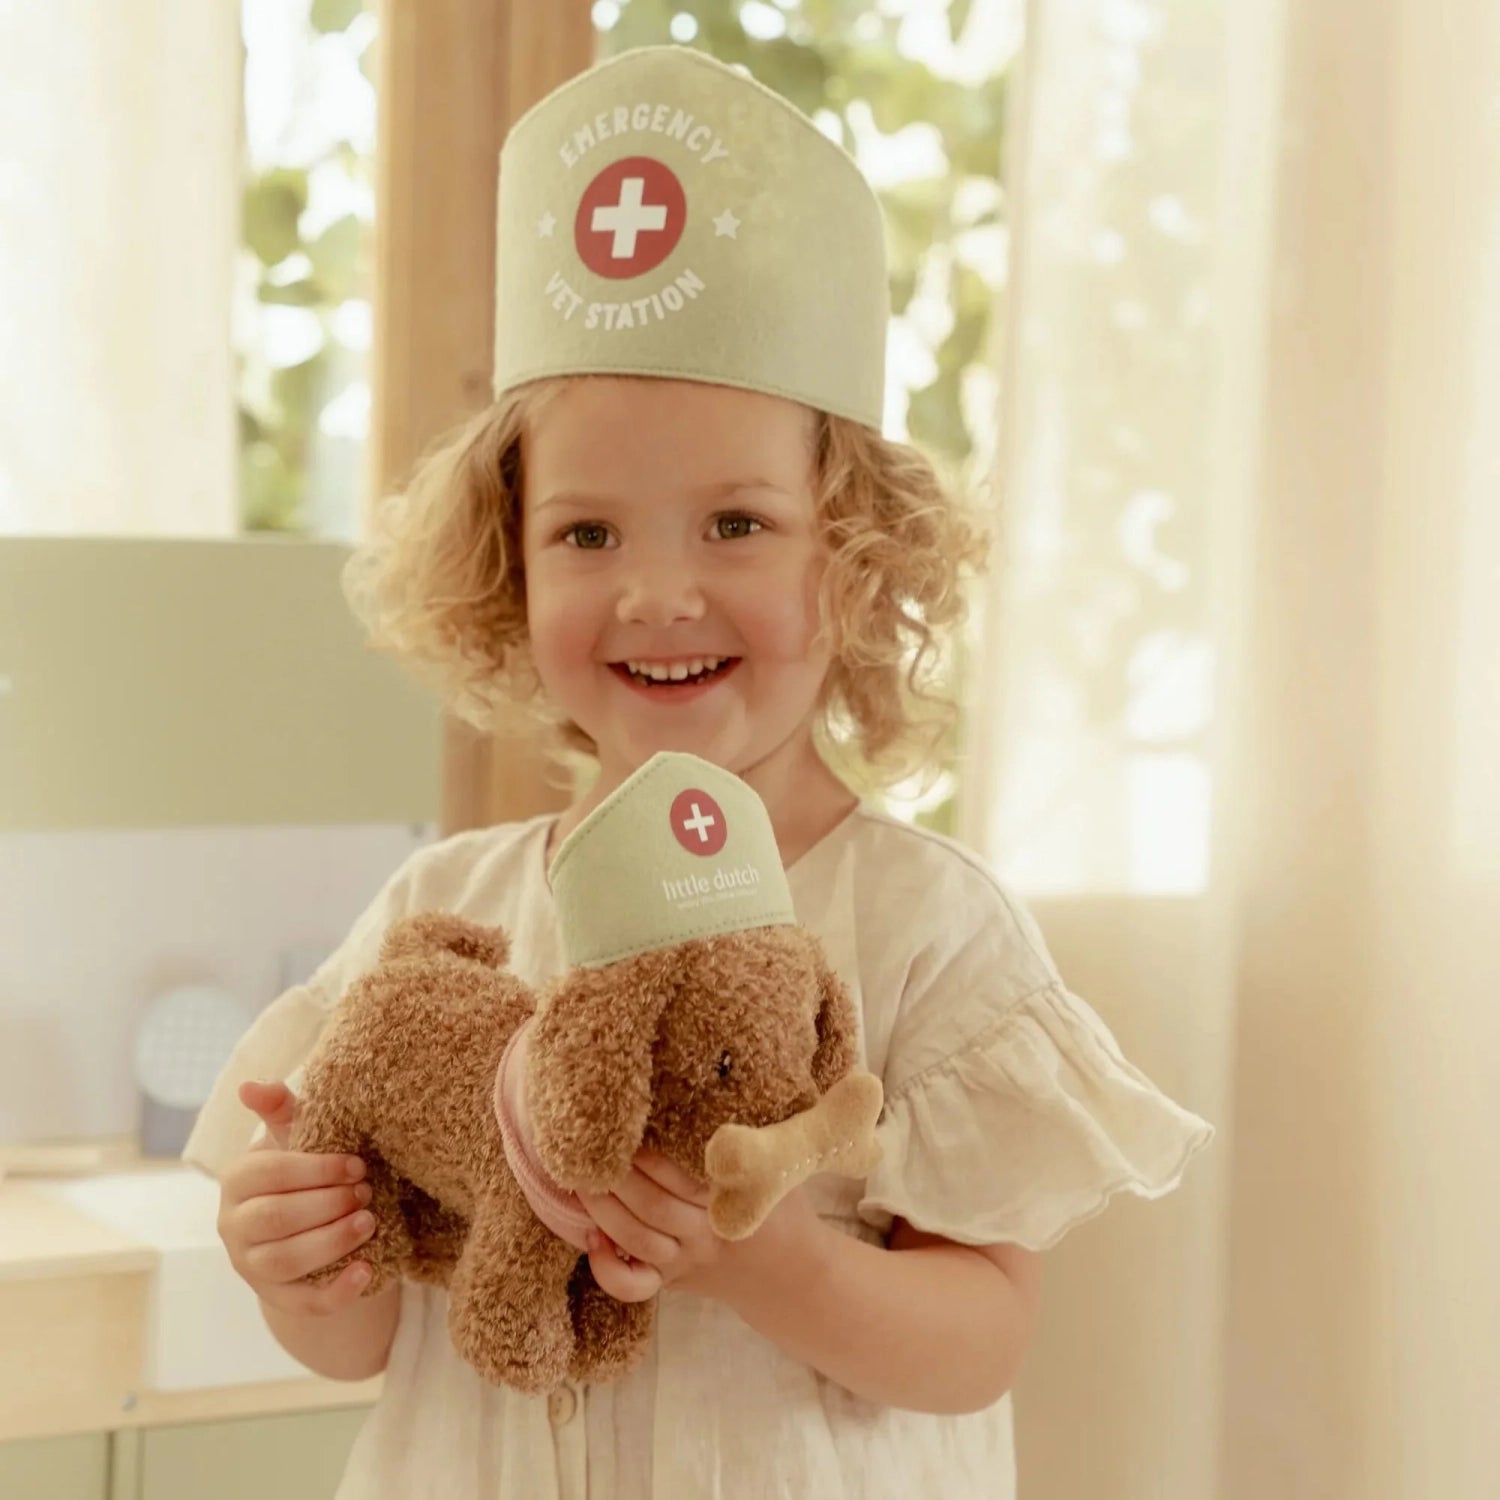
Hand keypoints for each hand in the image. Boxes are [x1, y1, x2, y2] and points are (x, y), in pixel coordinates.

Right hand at [216, 1080, 376, 1316]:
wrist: (308, 1219)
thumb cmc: (302, 1167)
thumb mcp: (293, 1134)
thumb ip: (280, 1108)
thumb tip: (250, 1085)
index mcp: (238, 1181)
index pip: (269, 1174)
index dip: (316, 1170)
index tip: (357, 1164)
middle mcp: (235, 1226)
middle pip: (276, 1219)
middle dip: (326, 1204)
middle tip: (367, 1192)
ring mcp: (252, 1266)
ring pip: (285, 1261)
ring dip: (331, 1242)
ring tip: (369, 1222)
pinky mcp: (276, 1297)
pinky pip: (303, 1303)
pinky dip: (336, 1292)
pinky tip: (367, 1271)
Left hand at [579, 1149, 824, 1308]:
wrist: (795, 1274)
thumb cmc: (784, 1207)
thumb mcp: (780, 1168)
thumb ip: (754, 1138)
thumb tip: (718, 1084)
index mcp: (731, 1202)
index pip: (683, 1178)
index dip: (650, 1155)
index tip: (627, 1125)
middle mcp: (705, 1234)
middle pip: (653, 1207)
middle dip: (618, 1176)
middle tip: (590, 1145)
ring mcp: (686, 1261)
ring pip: (636, 1239)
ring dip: (603, 1208)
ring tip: (581, 1177)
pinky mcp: (672, 1280)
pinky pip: (634, 1285)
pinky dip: (607, 1268)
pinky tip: (591, 1238)